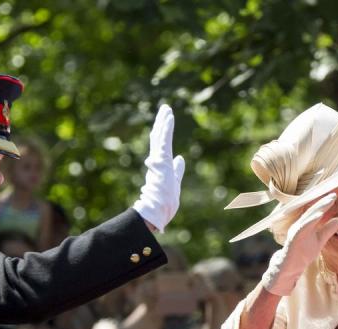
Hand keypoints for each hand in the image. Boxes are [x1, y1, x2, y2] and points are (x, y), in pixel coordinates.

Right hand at [132, 105, 184, 231]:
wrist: (158, 209)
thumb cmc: (165, 201)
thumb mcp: (175, 181)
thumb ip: (177, 169)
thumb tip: (180, 158)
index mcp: (160, 166)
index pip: (161, 146)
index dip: (163, 134)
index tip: (166, 123)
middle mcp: (157, 160)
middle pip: (159, 138)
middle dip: (162, 123)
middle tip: (165, 109)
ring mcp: (158, 159)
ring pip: (160, 136)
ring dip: (164, 122)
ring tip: (167, 109)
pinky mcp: (161, 159)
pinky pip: (164, 139)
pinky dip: (166, 128)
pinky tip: (169, 117)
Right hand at [261, 194, 337, 295]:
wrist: (290, 268)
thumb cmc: (303, 254)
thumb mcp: (320, 240)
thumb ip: (328, 230)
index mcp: (305, 224)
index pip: (316, 212)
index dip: (325, 203)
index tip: (334, 196)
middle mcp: (300, 225)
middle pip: (312, 211)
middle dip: (323, 202)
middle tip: (333, 194)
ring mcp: (295, 231)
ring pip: (307, 216)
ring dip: (318, 208)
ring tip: (328, 202)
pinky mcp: (293, 238)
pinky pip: (302, 227)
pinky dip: (310, 220)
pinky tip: (319, 215)